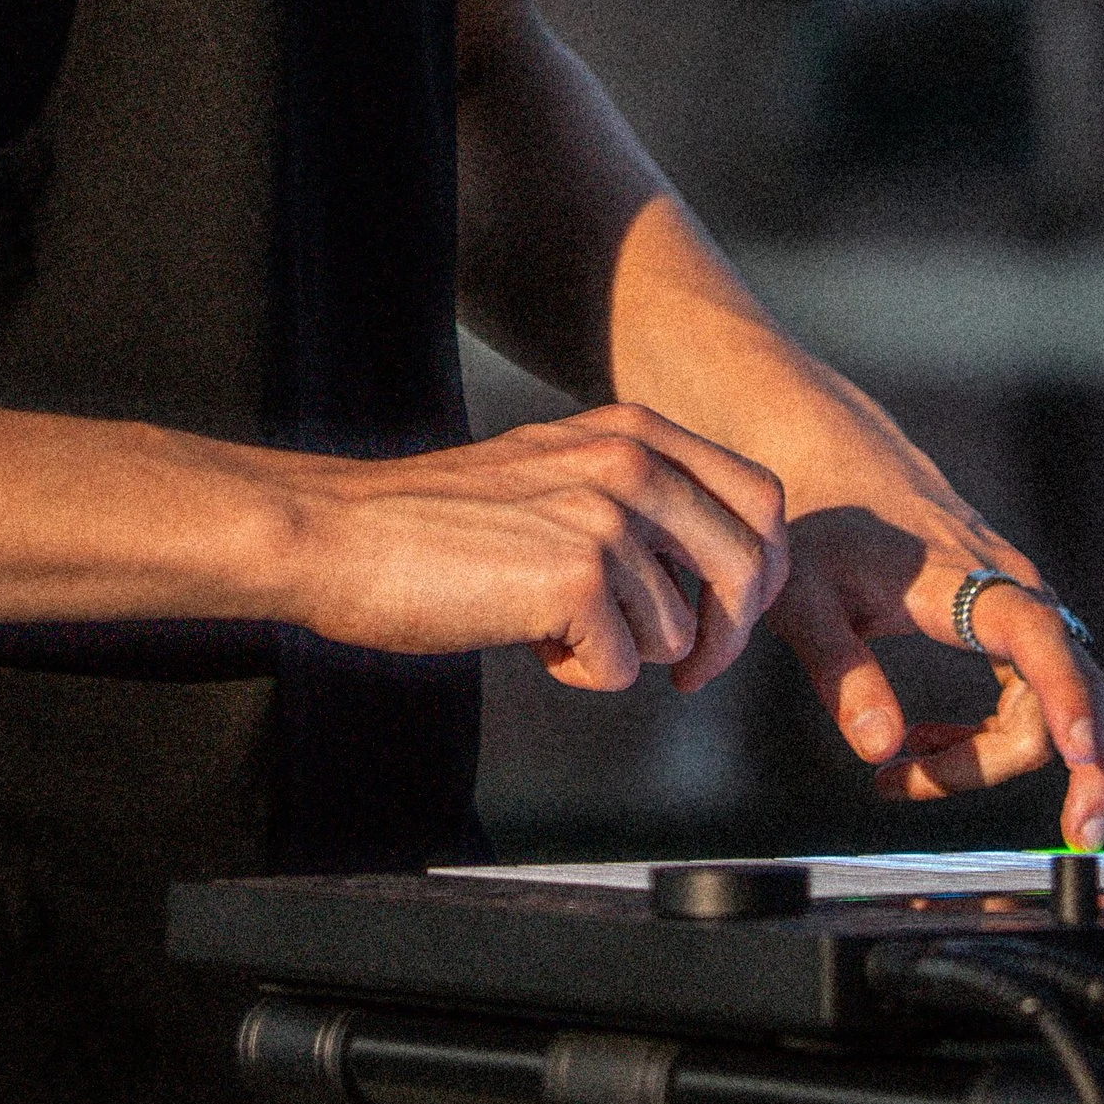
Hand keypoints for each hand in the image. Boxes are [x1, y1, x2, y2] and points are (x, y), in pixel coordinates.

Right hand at [291, 404, 788, 692]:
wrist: (342, 534)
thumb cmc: (438, 521)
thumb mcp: (557, 472)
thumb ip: (635, 497)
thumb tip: (715, 572)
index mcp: (634, 430)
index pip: (762, 498)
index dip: (760, 572)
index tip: (727, 619)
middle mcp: (631, 460)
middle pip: (749, 566)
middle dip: (727, 637)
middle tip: (686, 673)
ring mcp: (605, 516)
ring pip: (678, 632)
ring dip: (622, 652)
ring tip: (549, 622)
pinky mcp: (575, 577)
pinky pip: (621, 669)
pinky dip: (578, 673)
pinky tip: (526, 637)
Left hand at [767, 463, 1103, 852]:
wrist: (839, 463)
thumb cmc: (821, 528)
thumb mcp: (803, 600)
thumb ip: (840, 673)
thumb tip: (879, 751)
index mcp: (967, 580)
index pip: (1036, 640)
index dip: (1066, 699)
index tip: (1082, 756)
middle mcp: (1013, 588)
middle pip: (1068, 687)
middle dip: (1083, 765)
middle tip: (1074, 837)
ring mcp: (1018, 603)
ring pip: (1050, 701)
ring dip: (993, 760)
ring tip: (902, 778)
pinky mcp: (1009, 619)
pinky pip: (1029, 693)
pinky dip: (989, 739)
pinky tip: (924, 745)